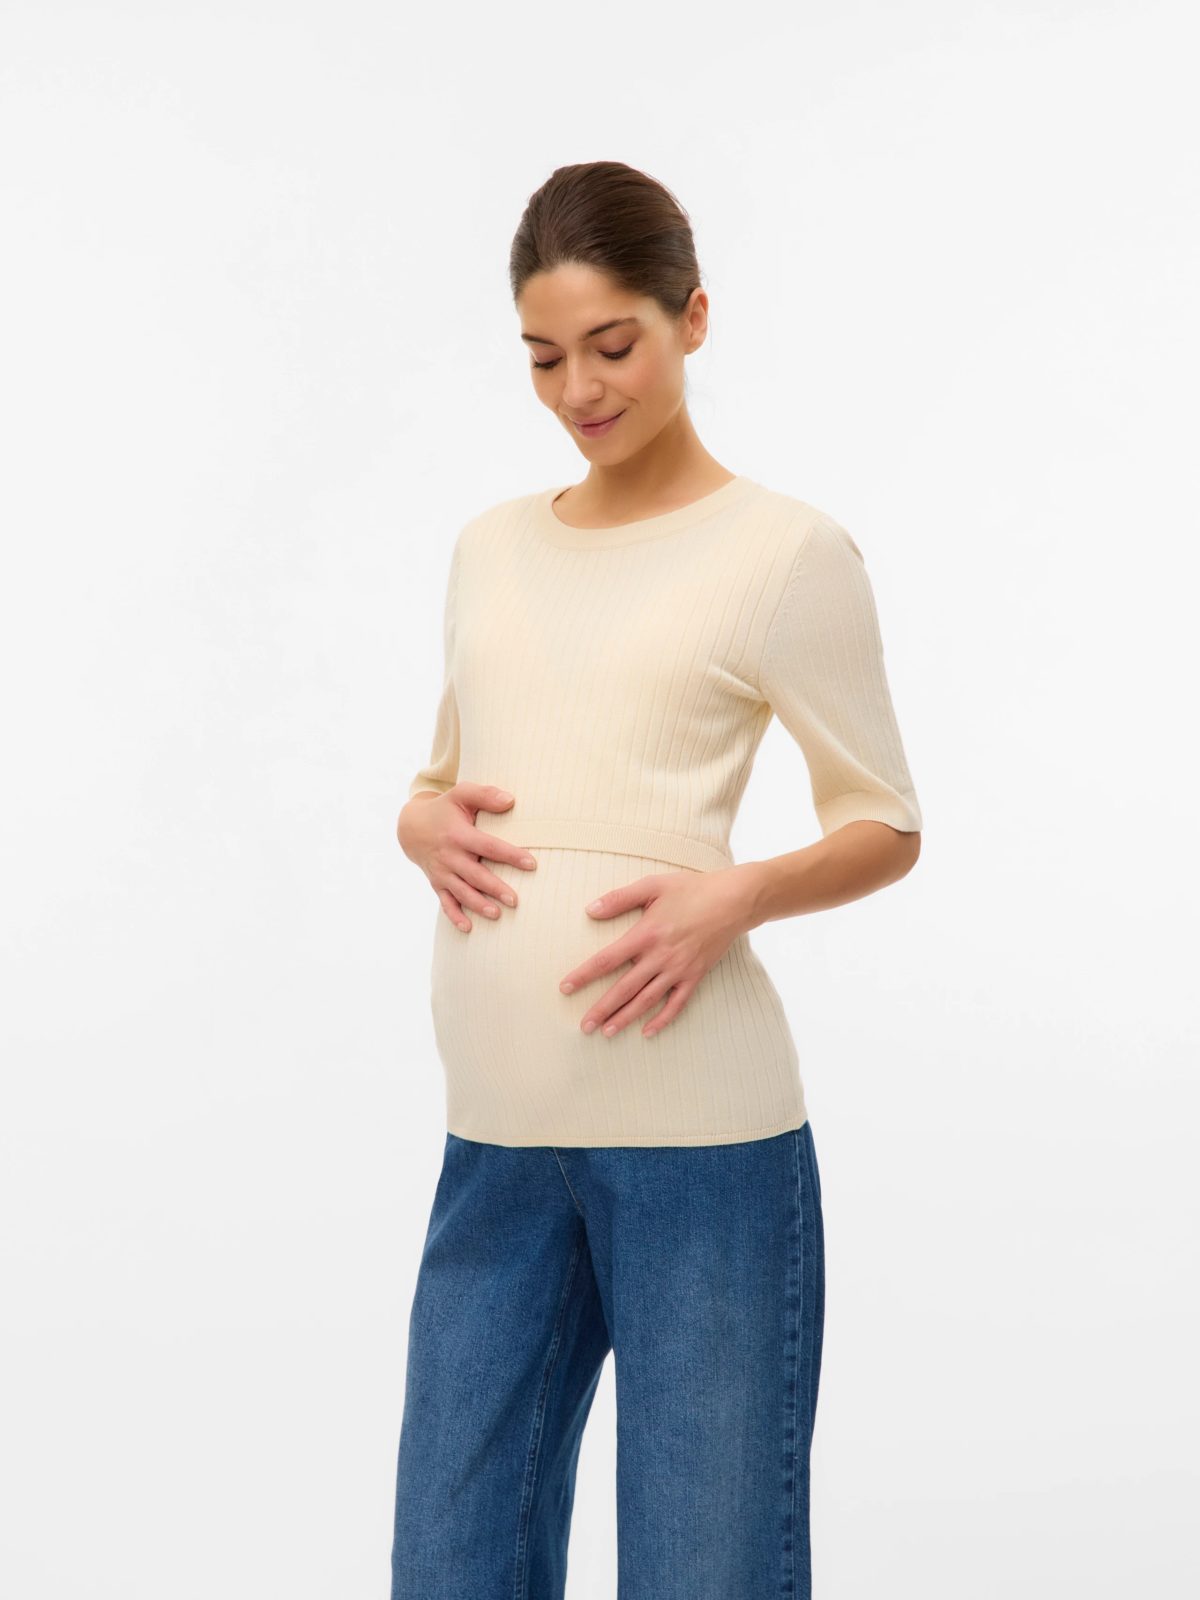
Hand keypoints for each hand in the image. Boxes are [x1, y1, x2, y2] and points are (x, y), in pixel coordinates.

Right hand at [398, 783, 536, 931]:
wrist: (412, 827)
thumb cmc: (444, 809)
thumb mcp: (461, 794)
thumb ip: (485, 794)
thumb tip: (511, 800)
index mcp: (459, 835)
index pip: (488, 846)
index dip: (509, 855)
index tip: (531, 863)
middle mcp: (449, 856)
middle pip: (475, 874)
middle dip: (494, 888)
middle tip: (515, 900)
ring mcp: (442, 872)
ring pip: (461, 892)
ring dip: (478, 905)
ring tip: (496, 914)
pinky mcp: (437, 883)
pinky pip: (445, 902)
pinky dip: (454, 916)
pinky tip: (468, 928)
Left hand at [558, 867, 755, 1039]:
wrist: (734, 900)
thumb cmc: (692, 889)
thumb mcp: (653, 885)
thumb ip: (620, 898)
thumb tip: (589, 910)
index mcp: (646, 934)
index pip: (607, 959)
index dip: (584, 975)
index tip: (565, 987)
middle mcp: (660, 956)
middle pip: (624, 988)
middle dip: (602, 1008)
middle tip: (583, 1026)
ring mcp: (679, 969)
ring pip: (647, 1000)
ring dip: (625, 1018)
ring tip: (607, 1032)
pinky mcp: (695, 976)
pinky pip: (677, 1004)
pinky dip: (662, 1019)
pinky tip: (647, 1031)